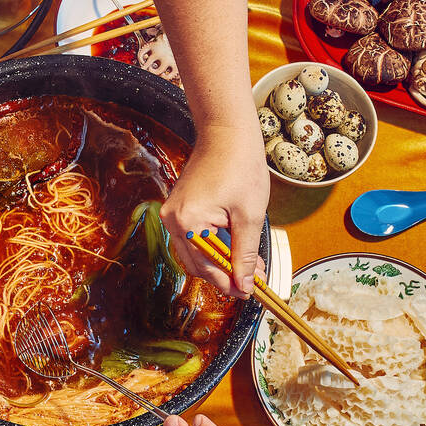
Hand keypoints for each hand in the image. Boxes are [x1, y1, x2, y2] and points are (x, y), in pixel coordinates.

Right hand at [161, 122, 269, 297]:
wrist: (227, 133)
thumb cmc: (239, 165)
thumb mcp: (249, 215)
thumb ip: (245, 253)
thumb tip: (245, 283)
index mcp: (188, 222)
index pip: (208, 268)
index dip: (230, 283)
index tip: (250, 292)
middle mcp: (173, 221)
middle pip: (198, 265)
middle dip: (226, 275)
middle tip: (253, 281)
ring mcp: (173, 215)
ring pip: (196, 254)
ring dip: (221, 263)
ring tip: (249, 265)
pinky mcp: (179, 209)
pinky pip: (194, 239)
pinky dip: (215, 247)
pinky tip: (236, 247)